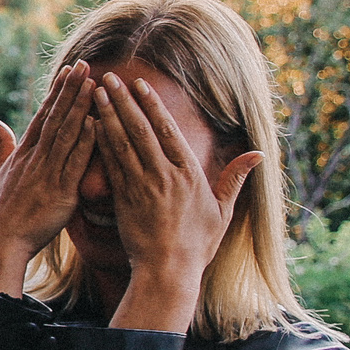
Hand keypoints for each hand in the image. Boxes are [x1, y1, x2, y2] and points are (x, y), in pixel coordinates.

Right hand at [0, 63, 97, 289]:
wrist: (0, 241)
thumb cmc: (0, 211)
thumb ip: (1, 145)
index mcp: (23, 153)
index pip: (43, 115)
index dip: (57, 91)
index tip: (70, 70)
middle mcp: (35, 158)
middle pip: (56, 117)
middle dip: (71, 89)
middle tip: (85, 65)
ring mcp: (48, 173)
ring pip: (67, 133)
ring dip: (80, 107)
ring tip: (94, 83)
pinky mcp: (61, 191)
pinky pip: (75, 162)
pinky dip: (86, 142)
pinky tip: (97, 123)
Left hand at [89, 70, 262, 301]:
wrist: (169, 271)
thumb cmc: (197, 244)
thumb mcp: (223, 211)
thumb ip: (235, 178)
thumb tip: (258, 154)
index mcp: (189, 174)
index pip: (168, 131)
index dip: (153, 105)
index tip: (140, 84)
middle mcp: (165, 176)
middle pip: (141, 130)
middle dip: (124, 101)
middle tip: (110, 78)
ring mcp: (143, 187)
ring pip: (123, 144)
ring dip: (108, 116)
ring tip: (96, 93)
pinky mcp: (124, 200)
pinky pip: (111, 165)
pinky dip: (100, 144)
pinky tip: (90, 126)